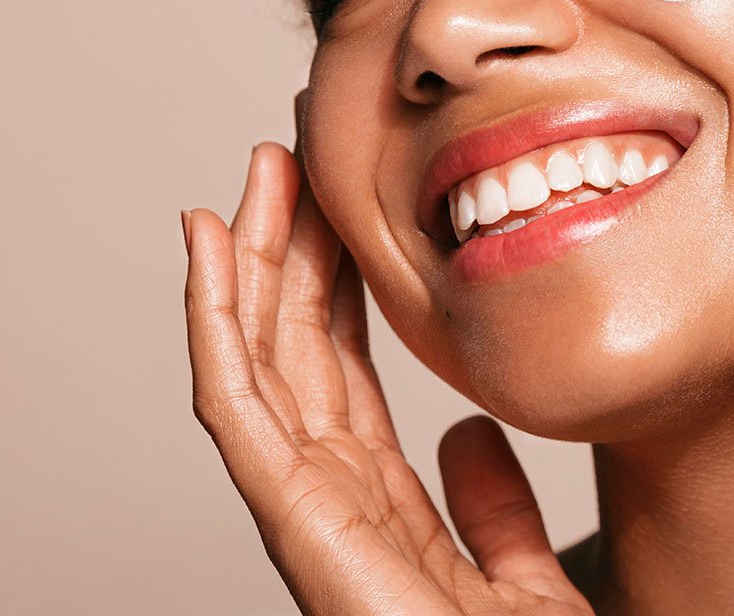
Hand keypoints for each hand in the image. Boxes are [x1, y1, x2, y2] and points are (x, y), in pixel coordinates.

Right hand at [183, 139, 592, 615]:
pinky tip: (213, 243)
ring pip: (257, 360)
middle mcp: (327, 504)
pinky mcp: (295, 521)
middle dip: (285, 254)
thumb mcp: (519, 576)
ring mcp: (303, 512)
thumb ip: (492, 506)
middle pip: (290, 354)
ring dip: (248, 262)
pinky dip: (215, 319)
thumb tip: (468, 432)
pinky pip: (237, 405)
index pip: (338, 375)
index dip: (329, 289)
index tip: (335, 209)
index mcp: (376, 509)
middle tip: (286, 159)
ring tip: (252, 175)